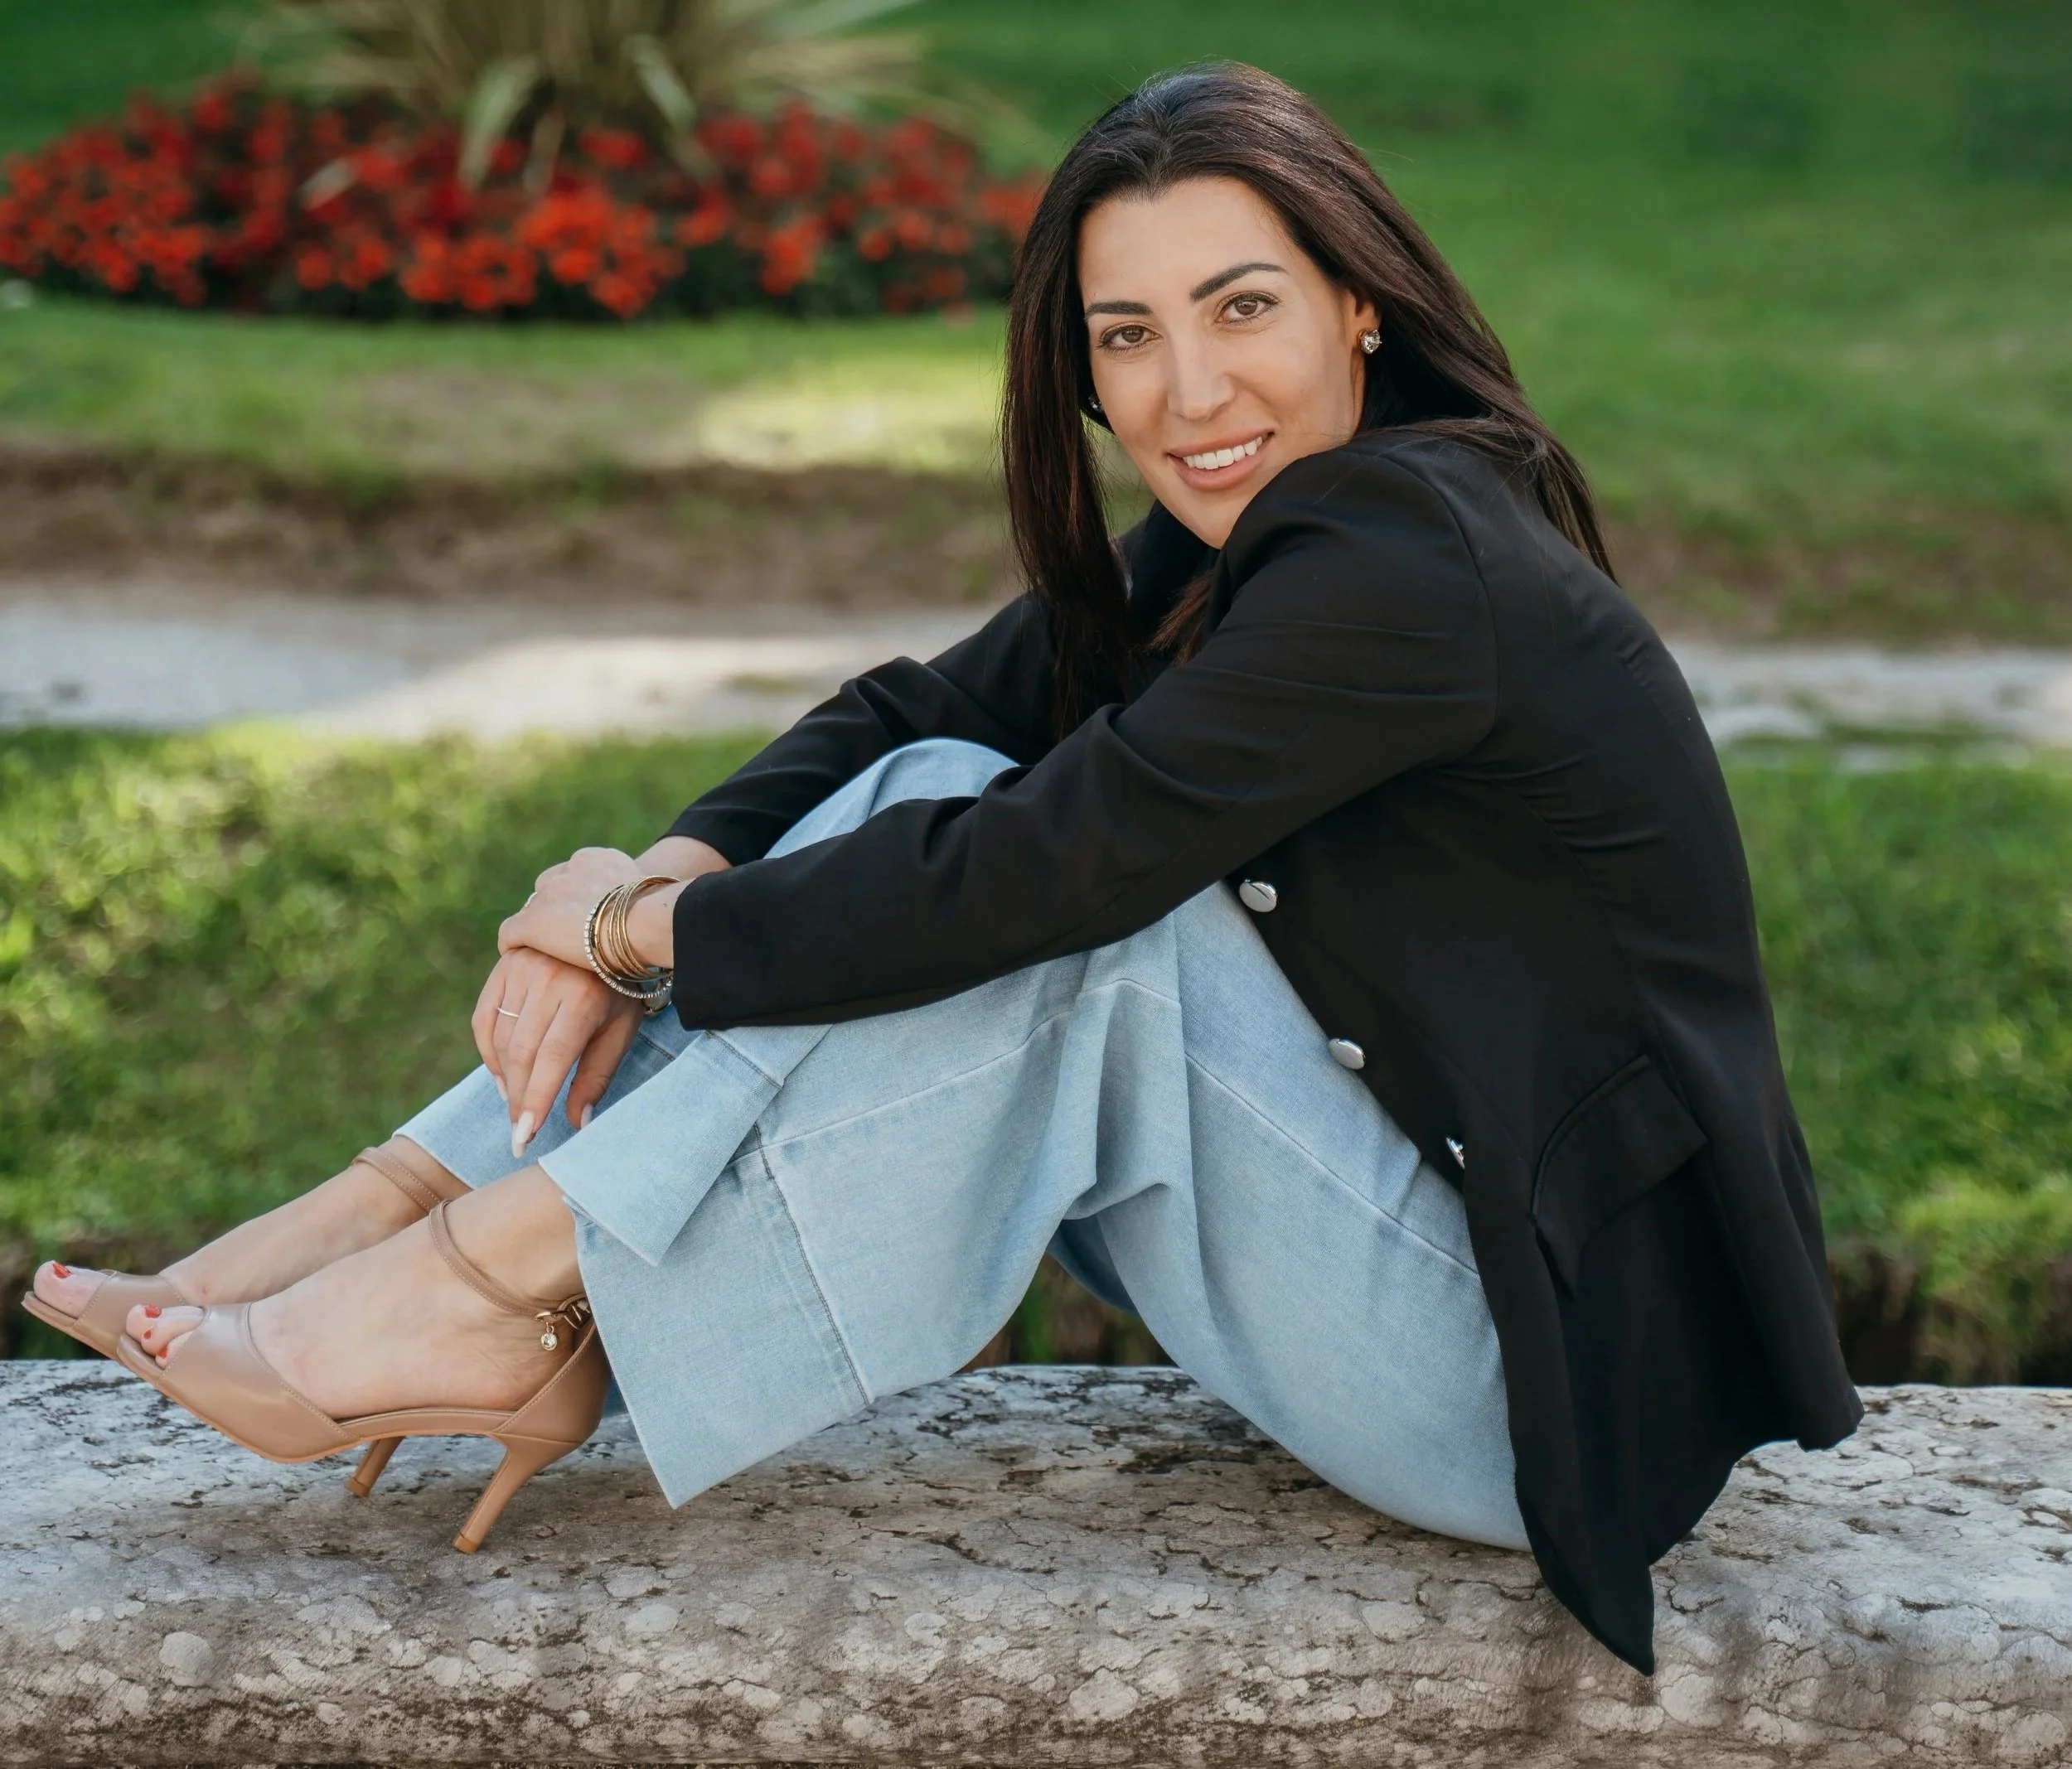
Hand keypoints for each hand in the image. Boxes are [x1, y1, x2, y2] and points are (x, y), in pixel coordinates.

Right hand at [473, 948, 643, 1152]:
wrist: (606, 935)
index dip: (536, 1100)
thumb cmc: (617, 992)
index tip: (524, 1136)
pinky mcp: (503, 969)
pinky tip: (500, 1074)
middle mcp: (549, 982)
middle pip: (523, 1054)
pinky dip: (488, 1052)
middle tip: (520, 1130)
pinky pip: (484, 1019)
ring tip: (515, 1103)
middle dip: (519, 1098)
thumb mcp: (618, 1032)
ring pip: (501, 1040)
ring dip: (505, 1079)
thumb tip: (577, 1123)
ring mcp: (521, 972)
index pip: (552, 1060)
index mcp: (583, 999)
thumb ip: (596, 1076)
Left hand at [497, 846, 645, 970]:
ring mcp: (550, 894)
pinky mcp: (532, 922)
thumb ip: (638, 900)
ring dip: (538, 929)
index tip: (583, 918)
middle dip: (554, 910)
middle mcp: (571, 869)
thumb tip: (651, 916)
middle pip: (549, 888)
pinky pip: (510, 933)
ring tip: (542, 951)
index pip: (574, 875)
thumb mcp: (651, 898)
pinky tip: (518, 958)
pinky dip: (513, 945)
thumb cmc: (661, 919)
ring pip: (532, 911)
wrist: (646, 923)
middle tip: (563, 936)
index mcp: (600, 859)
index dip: (576, 899)